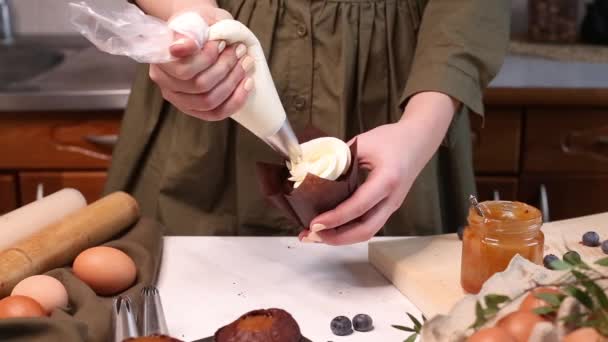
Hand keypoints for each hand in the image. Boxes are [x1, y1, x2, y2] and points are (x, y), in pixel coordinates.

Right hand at [149, 5, 253, 120]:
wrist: (198, 31)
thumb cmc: (198, 25)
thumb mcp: (195, 19)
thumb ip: (190, 32)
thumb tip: (185, 47)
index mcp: (160, 59)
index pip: (184, 69)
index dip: (208, 58)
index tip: (223, 42)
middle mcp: (165, 82)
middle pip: (199, 86)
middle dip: (226, 68)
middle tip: (240, 51)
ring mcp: (178, 98)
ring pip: (208, 102)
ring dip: (233, 83)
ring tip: (246, 64)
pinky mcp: (193, 108)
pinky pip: (215, 113)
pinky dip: (235, 100)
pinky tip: (247, 84)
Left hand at [299, 92, 458, 244]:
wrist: (418, 141)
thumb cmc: (393, 139)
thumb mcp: (363, 143)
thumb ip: (340, 160)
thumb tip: (313, 175)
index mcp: (387, 179)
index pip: (359, 206)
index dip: (335, 218)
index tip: (314, 223)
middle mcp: (392, 198)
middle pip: (365, 230)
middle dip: (336, 238)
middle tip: (311, 235)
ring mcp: (391, 206)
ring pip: (367, 232)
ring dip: (341, 237)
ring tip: (315, 235)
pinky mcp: (387, 208)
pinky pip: (368, 225)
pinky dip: (348, 230)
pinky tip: (330, 228)